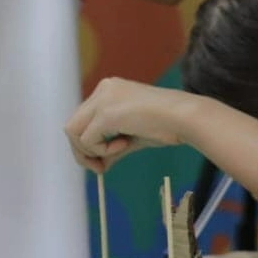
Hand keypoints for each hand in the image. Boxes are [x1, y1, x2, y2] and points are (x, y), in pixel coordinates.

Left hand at [65, 78, 198, 171]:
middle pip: (73, 125)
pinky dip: (102, 151)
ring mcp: (102, 99)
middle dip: (83, 151)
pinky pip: (88, 140)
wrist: (185, 117)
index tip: (104, 161)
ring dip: (91, 151)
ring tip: (119, 151)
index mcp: (110, 90)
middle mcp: (103, 89)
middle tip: (101, 167)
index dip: (89, 143)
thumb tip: (100, 165)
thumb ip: (114, 147)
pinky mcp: (105, 113)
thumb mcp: (135, 135)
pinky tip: (125, 144)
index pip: (84, 119)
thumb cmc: (169, 125)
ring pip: (73, 132)